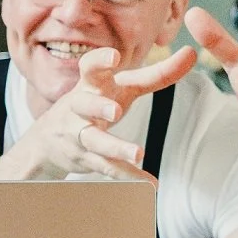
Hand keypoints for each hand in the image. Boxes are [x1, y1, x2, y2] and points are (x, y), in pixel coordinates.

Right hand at [0, 43, 197, 181]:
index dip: (99, 61)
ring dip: (115, 147)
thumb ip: (157, 73)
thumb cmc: (95, 103)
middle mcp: (79, 108)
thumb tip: (191, 53)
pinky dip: (128, 176)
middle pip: (83, 104)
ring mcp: (78, 135)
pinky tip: (148, 183)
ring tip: (138, 153)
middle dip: (98, 107)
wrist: (46, 141)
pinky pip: (106, 167)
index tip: (114, 57)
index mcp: (90, 85)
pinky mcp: (84, 159)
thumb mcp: (122, 86)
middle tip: (115, 111)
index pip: (89, 68)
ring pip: (94, 141)